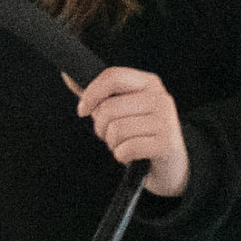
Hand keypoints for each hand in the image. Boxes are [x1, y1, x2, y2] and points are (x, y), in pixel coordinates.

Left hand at [74, 64, 187, 198]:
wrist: (171, 164)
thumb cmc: (142, 134)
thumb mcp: (124, 110)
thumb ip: (100, 96)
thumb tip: (69, 78)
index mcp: (149, 83)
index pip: (113, 76)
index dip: (91, 93)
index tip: (82, 110)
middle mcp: (160, 98)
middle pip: (109, 108)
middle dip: (102, 127)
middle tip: (112, 135)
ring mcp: (165, 121)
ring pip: (116, 130)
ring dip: (113, 143)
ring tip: (125, 144)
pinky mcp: (165, 144)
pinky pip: (126, 149)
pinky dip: (121, 156)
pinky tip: (131, 155)